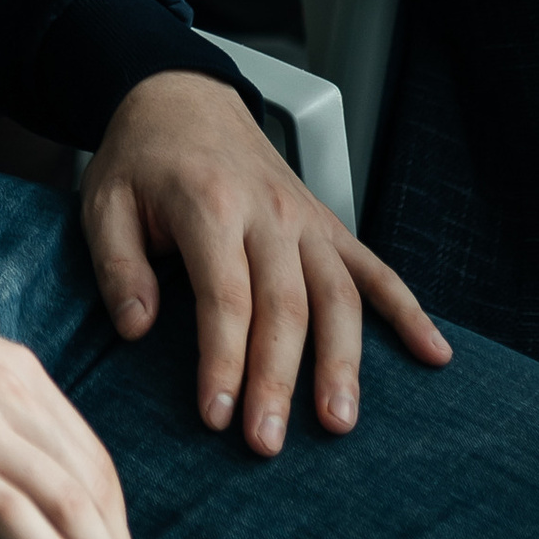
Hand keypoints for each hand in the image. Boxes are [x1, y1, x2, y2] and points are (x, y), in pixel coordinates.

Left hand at [83, 72, 450, 453]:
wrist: (184, 95)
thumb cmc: (143, 158)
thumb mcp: (104, 200)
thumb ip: (117, 265)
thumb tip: (137, 330)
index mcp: (209, 204)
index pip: (225, 296)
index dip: (224, 361)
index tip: (217, 416)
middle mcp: (269, 212)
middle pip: (285, 306)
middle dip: (279, 381)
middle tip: (268, 442)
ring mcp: (306, 218)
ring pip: (338, 296)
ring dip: (343, 362)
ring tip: (340, 422)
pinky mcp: (328, 224)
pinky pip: (376, 270)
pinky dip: (409, 312)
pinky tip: (434, 355)